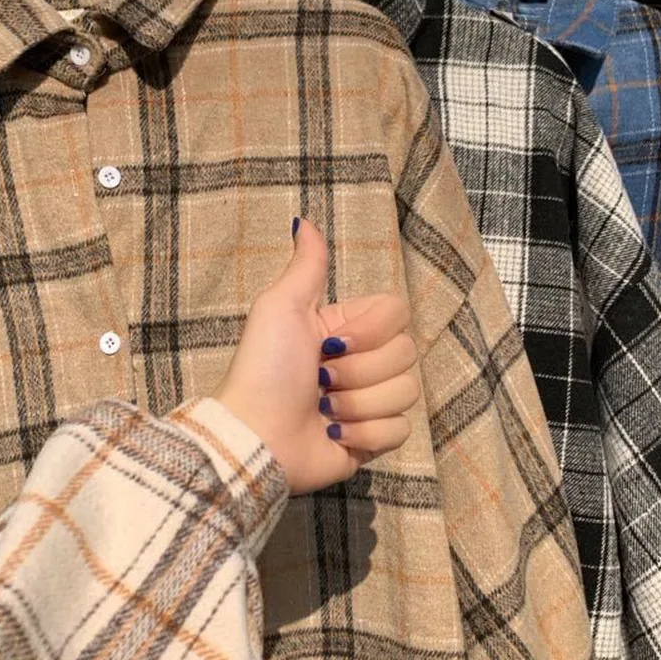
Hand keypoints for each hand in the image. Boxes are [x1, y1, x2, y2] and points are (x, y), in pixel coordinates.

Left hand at [215, 218, 418, 494]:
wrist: (254, 435)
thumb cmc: (263, 369)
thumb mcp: (281, 307)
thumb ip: (307, 266)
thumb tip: (303, 220)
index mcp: (347, 328)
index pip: (398, 312)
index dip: (372, 330)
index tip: (330, 341)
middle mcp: (363, 361)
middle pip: (406, 354)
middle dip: (359, 370)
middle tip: (319, 379)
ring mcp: (370, 402)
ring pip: (406, 392)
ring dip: (358, 404)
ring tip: (322, 410)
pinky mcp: (373, 439)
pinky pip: (400, 430)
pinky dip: (363, 433)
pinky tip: (333, 433)